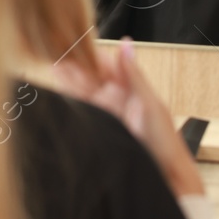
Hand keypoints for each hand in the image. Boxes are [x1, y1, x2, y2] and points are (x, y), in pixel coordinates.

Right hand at [53, 37, 202, 197]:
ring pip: (82, 92)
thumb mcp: (150, 104)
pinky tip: (58, 90)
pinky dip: (68, 100)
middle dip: (74, 64)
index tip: (75, 41)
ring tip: (53, 64)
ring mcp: (104, 116)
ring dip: (68, 79)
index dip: (91, 53)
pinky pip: (80, 111)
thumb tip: (126, 45)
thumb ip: (133, 75)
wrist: (165, 178)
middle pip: (90, 77)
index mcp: (130, 89)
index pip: (106, 65)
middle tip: (56, 50)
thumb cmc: (165, 142)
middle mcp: (114, 101)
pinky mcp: (97, 130)